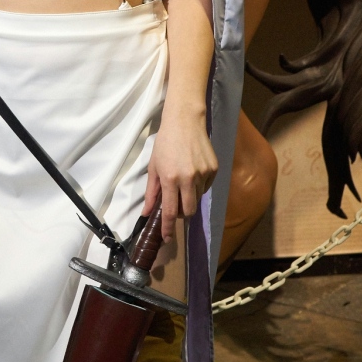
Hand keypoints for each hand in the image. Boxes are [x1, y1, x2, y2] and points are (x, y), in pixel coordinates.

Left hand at [144, 108, 217, 239]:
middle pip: (189, 211)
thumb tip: (147, 213)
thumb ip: (151, 192)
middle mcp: (188, 178)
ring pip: (198, 199)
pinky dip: (198, 186)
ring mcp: (203, 174)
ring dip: (189, 197)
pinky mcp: (214, 169)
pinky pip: (206, 187)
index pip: (171, 212)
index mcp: (170, 179)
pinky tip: (192, 172)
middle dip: (182, 215)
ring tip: (183, 181)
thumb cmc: (165, 144)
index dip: (168, 228)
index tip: (167, 238)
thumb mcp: (154, 167)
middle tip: (175, 206)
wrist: (185, 122)